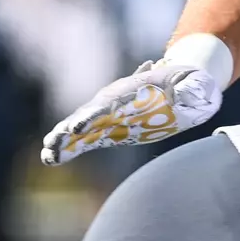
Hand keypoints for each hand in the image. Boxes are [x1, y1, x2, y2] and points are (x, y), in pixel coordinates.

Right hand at [40, 59, 222, 165]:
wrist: (179, 80)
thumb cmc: (185, 82)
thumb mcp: (191, 83)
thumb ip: (191, 87)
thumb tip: (190, 90)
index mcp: (130, 92)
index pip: (107, 105)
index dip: (91, 117)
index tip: (77, 129)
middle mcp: (113, 101)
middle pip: (86, 117)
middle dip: (68, 131)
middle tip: (51, 145)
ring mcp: (108, 114)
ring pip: (81, 128)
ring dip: (64, 141)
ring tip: (48, 156)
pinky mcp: (108, 127)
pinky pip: (85, 138)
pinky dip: (70, 148)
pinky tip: (53, 160)